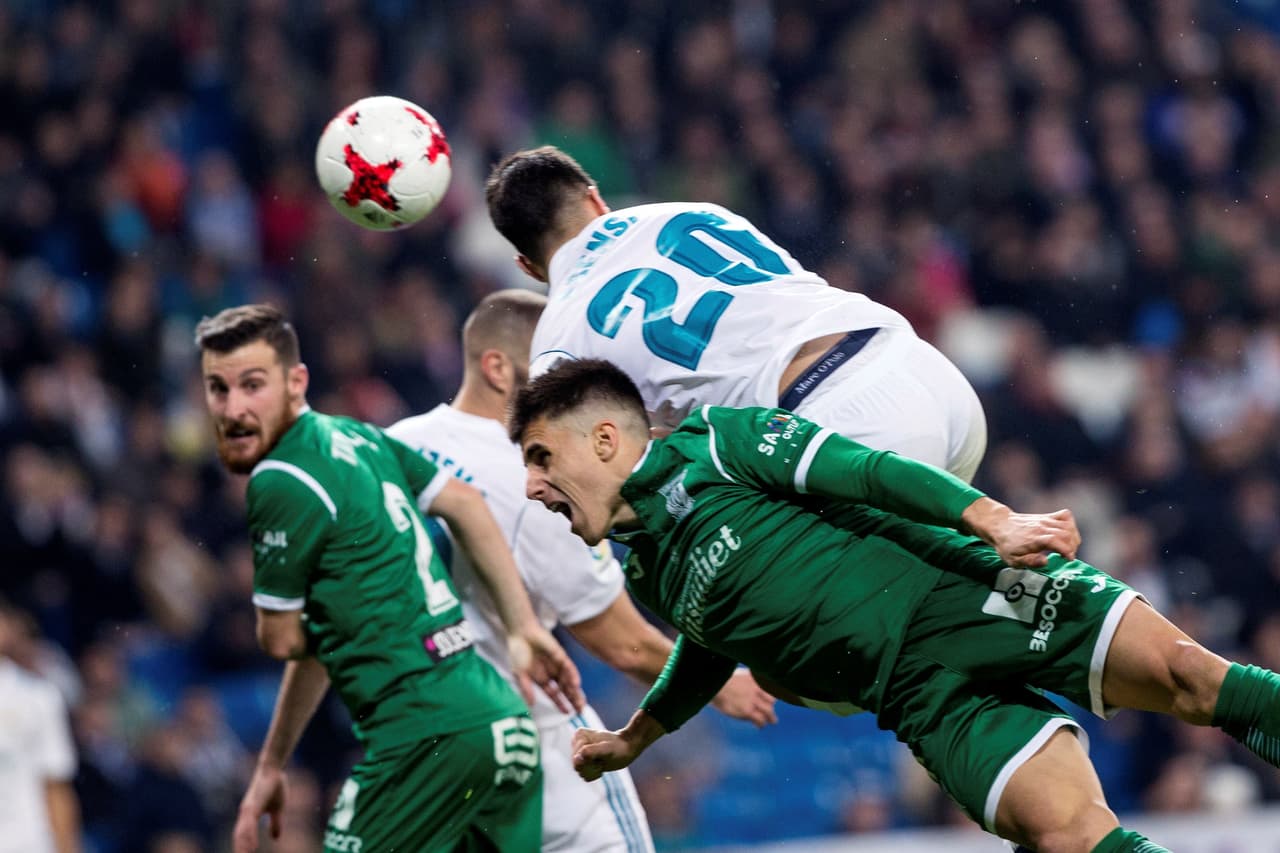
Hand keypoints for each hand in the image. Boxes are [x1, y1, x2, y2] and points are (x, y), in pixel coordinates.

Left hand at [232, 764, 286, 852]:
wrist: (273, 769)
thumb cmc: (274, 786)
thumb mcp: (278, 809)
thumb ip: (275, 824)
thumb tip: (275, 838)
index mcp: (250, 816)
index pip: (243, 837)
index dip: (242, 849)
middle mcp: (245, 815)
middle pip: (239, 838)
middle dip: (240, 851)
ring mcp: (247, 810)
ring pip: (242, 835)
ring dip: (243, 849)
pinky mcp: (252, 806)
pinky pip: (249, 826)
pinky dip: (249, 838)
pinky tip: (251, 848)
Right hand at [509, 626, 584, 713]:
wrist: (520, 633)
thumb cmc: (518, 652)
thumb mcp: (520, 674)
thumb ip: (526, 689)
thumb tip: (531, 705)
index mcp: (542, 679)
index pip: (554, 695)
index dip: (561, 704)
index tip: (568, 713)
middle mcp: (552, 673)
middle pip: (565, 689)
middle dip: (572, 700)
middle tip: (580, 711)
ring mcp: (557, 664)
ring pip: (569, 680)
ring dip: (574, 690)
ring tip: (580, 702)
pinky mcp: (560, 655)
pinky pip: (569, 666)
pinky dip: (573, 675)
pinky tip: (575, 683)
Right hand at [572, 727, 641, 780]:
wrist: (627, 748)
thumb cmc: (618, 748)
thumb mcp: (606, 749)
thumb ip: (590, 752)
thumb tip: (576, 758)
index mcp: (579, 736)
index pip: (576, 759)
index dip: (590, 762)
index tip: (601, 755)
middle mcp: (577, 743)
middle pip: (577, 766)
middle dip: (592, 767)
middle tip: (603, 760)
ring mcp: (580, 752)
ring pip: (580, 772)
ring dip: (594, 771)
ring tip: (602, 762)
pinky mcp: (584, 760)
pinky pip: (584, 775)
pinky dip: (594, 774)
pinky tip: (601, 765)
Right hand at [709, 669, 777, 726]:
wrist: (715, 685)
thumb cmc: (723, 679)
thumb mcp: (740, 674)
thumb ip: (748, 678)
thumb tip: (750, 681)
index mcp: (755, 679)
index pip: (771, 688)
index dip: (772, 694)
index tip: (772, 699)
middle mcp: (757, 689)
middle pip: (771, 700)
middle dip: (772, 706)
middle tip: (772, 711)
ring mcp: (753, 700)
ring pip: (768, 711)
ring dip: (771, 717)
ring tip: (772, 721)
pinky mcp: (747, 710)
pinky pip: (759, 719)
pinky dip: (761, 723)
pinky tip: (759, 726)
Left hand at [962, 497, 1079, 567]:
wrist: (1000, 525)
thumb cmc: (1007, 546)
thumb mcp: (1013, 560)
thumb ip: (1030, 562)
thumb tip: (1046, 561)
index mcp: (1035, 539)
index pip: (1057, 542)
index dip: (1067, 551)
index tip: (1068, 559)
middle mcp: (1042, 528)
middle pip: (1066, 534)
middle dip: (1072, 547)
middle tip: (1066, 556)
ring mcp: (1046, 520)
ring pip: (1069, 526)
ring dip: (1074, 538)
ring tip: (1067, 548)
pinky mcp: (1047, 516)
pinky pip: (1065, 516)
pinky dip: (1071, 525)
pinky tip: (1067, 534)